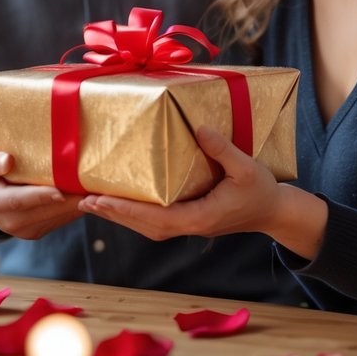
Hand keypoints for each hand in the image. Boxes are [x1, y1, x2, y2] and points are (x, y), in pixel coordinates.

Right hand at [0, 129, 82, 238]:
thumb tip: (7, 161)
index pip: (17, 200)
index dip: (39, 196)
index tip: (59, 190)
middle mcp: (8, 221)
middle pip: (44, 210)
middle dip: (69, 197)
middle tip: (93, 181)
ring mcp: (25, 229)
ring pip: (58, 216)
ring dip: (78, 201)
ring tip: (98, 184)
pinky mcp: (39, 230)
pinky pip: (63, 218)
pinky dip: (77, 205)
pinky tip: (92, 190)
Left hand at [78, 125, 287, 240]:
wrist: (273, 212)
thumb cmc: (262, 190)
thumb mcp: (247, 167)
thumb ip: (224, 150)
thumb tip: (200, 128)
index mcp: (200, 217)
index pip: (155, 217)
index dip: (127, 210)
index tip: (101, 200)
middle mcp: (190, 226)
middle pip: (143, 226)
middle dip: (113, 214)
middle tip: (83, 199)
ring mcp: (188, 226)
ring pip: (146, 227)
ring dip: (119, 216)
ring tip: (92, 202)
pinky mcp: (189, 221)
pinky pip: (154, 223)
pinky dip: (133, 215)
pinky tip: (120, 204)